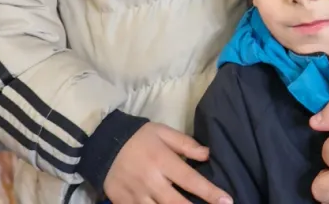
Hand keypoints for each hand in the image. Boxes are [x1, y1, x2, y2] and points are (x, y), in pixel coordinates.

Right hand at [103, 123, 231, 203]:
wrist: (102, 143)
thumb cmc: (138, 137)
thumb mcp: (162, 132)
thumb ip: (185, 143)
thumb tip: (208, 154)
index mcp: (162, 161)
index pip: (191, 180)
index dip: (210, 193)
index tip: (227, 201)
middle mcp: (151, 181)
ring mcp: (136, 195)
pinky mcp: (123, 203)